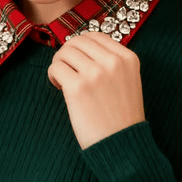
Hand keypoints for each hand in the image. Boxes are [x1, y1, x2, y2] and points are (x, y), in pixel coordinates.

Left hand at [47, 31, 144, 149]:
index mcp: (128, 58)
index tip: (78, 59)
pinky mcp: (77, 87)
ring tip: (63, 80)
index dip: (82, 45)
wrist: (123, 145)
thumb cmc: (122, 117)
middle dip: (68, 53)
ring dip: (59, 64)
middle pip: (78, 41)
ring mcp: (95, 73)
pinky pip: (56, 68)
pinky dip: (53, 76)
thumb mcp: (128, 81)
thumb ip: (112, 63)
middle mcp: (113, 62)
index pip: (96, 36)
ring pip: (65, 52)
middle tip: (66, 69)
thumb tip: (81, 48)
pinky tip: (60, 87)